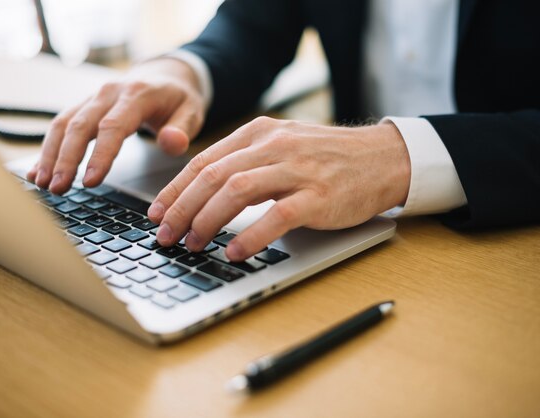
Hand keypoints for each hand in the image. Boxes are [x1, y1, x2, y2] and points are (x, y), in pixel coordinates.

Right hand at [27, 59, 205, 194]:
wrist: (166, 75)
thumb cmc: (179, 98)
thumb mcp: (192, 111)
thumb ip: (182, 129)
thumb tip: (171, 142)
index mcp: (137, 95)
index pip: (113, 126)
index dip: (100, 154)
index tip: (91, 181)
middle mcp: (110, 93)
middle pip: (81, 125)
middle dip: (66, 158)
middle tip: (58, 187)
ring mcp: (94, 97)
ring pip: (64, 123)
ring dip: (50, 154)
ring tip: (42, 183)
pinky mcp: (85, 105)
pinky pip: (61, 124)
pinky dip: (48, 148)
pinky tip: (39, 171)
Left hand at [147, 117, 410, 260]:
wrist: (383, 158)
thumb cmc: (329, 157)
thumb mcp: (283, 145)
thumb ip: (246, 161)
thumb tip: (203, 191)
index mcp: (260, 133)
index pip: (204, 161)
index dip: (174, 189)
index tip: (157, 213)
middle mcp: (274, 146)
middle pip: (213, 176)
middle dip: (182, 209)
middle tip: (165, 236)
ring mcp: (297, 170)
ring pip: (236, 191)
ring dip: (207, 221)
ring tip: (193, 244)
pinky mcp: (318, 196)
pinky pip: (276, 216)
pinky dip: (250, 235)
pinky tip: (235, 252)